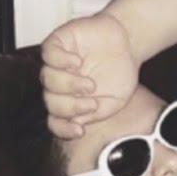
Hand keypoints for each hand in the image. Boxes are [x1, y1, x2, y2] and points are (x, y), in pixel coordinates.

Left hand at [40, 11, 140, 138]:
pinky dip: (61, 60)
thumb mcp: (114, 101)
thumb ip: (96, 114)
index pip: (55, 121)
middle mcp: (60, 86)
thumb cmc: (120, 73)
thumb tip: (76, 125)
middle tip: (93, 102)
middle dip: (71, 106)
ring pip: (47, 79)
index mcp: (71, 102)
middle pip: (50, 102)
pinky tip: (78, 61)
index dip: (63, 129)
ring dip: (68, 84)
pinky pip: (48, 55)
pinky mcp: (57, 44)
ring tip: (90, 83)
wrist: (128, 44)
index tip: (80, 131)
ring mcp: (57, 65)